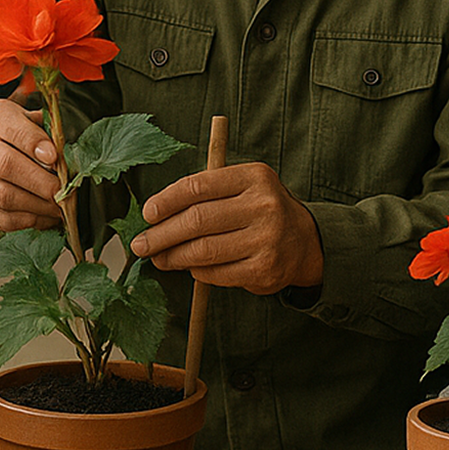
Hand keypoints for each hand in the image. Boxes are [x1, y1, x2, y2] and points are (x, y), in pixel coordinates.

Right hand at [0, 98, 62, 230]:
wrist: (9, 147)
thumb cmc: (33, 134)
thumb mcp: (44, 121)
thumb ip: (53, 134)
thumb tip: (61, 159)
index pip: (13, 129)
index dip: (34, 144)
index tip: (54, 158)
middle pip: (6, 166)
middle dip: (40, 182)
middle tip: (63, 191)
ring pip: (4, 196)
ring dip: (38, 205)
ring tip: (60, 206)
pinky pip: (4, 218)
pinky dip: (30, 220)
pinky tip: (48, 216)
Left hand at [128, 163, 324, 294]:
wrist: (307, 241)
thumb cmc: (261, 210)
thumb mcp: (244, 186)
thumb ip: (207, 192)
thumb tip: (156, 213)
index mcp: (254, 177)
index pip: (198, 186)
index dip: (166, 201)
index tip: (147, 214)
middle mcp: (263, 206)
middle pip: (197, 220)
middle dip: (162, 234)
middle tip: (141, 243)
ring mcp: (265, 239)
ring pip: (204, 250)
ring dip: (174, 256)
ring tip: (159, 258)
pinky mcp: (264, 269)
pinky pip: (216, 272)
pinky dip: (197, 271)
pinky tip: (189, 267)